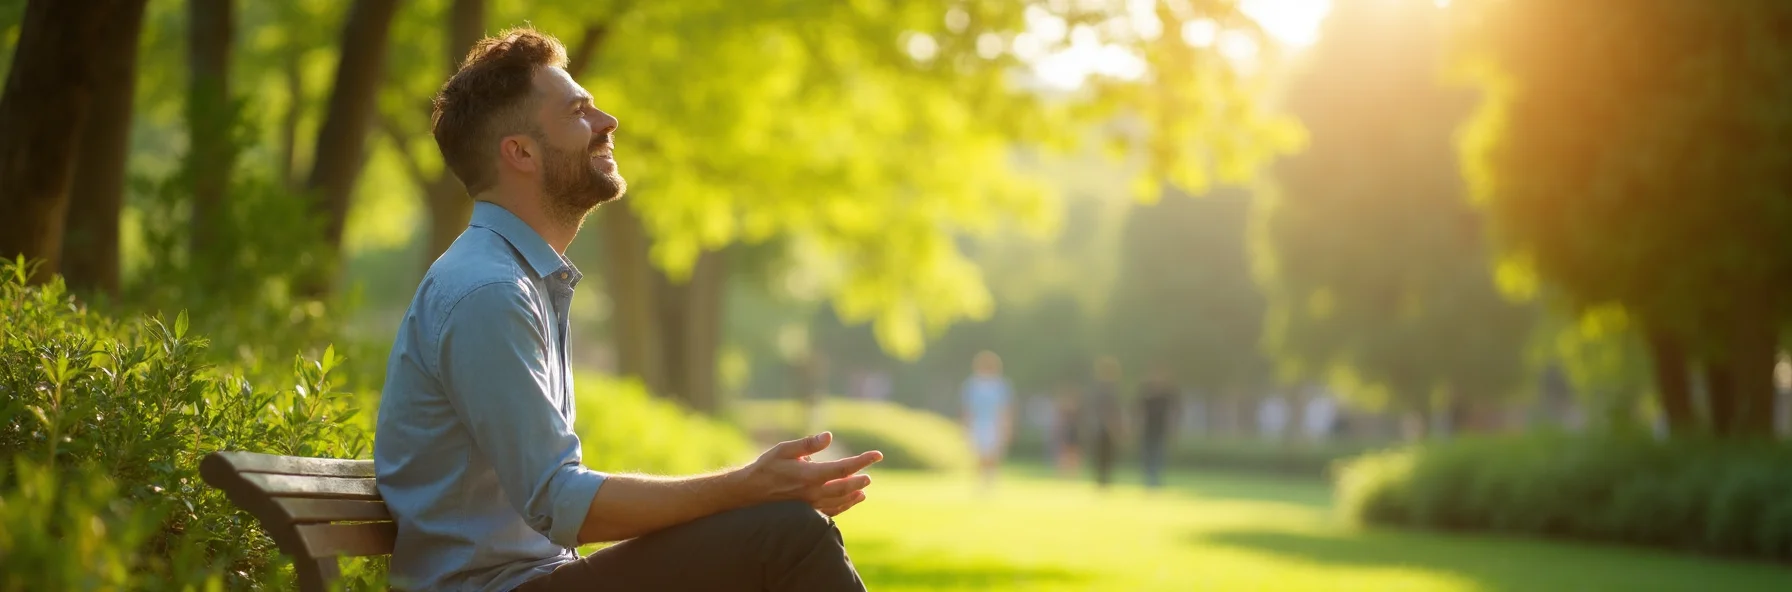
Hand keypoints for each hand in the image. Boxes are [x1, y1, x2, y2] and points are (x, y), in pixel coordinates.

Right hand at [744, 432, 882, 516]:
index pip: (843, 467)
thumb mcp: (784, 449)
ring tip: (864, 489)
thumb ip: (807, 444)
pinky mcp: (806, 512)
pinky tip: (849, 501)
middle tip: (870, 474)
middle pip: (845, 487)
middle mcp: (812, 492)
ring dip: (853, 495)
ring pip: (839, 501)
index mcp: (809, 474)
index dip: (862, 461)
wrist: (748, 492)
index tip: (877, 455)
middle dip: (860, 480)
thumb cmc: (765, 467)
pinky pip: (830, 511)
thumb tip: (828, 436)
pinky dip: (843, 506)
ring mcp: (810, 505)